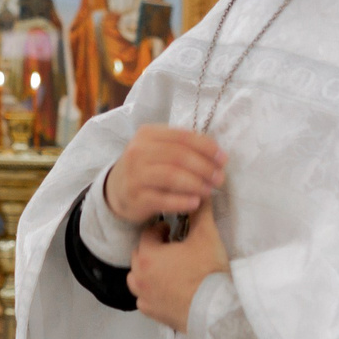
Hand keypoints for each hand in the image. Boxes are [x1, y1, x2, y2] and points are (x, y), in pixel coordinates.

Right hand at [105, 125, 224, 225]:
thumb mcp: (159, 150)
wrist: (115, 190)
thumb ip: (183, 148)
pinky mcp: (135, 197)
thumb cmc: (146, 168)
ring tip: (209, 190)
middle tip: (220, 178)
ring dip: (196, 183)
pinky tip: (195, 203)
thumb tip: (218, 156)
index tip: (223, 159)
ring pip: (171, 176)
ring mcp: (134, 174)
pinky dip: (182, 201)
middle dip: (204, 167)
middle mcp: (138, 151)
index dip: (206, 147)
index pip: (183, 137)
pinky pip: (163, 199)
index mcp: (148, 134)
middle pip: (179, 156)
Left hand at [127, 201, 226, 332]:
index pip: (148, 234)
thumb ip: (201, 213)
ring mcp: (144, 296)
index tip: (171, 229)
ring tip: (166, 268)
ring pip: (137, 278)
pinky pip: (144, 299)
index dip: (160, 230)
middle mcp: (140, 276)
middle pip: (140, 255)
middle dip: (153, 249)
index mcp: (149, 256)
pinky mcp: (152, 312)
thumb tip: (202, 196)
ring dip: (147, 271)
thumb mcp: (206, 236)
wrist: (215, 309)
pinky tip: (166, 289)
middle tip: (170, 247)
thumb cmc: (208, 272)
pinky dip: (151, 292)